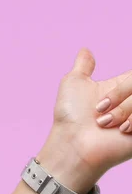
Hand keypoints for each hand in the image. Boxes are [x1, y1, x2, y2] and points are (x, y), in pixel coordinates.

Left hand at [50, 47, 131, 179]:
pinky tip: (121, 132)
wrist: (73, 143)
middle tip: (99, 111)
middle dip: (119, 97)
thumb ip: (83, 66)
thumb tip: (86, 49)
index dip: (124, 86)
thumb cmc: (70, 114)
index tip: (102, 101)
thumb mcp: (74, 83)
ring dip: (123, 111)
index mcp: (120, 88)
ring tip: (105, 124)